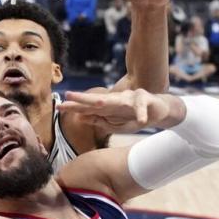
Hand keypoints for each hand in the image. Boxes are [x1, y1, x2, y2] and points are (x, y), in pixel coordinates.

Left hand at [57, 89, 177, 132]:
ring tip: (95, 103)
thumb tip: (80, 118)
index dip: (75, 107)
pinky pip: (143, 108)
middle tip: (68, 95)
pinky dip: (141, 114)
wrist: (158, 111)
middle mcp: (116, 101)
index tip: (59, 107)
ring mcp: (131, 99)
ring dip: (108, 101)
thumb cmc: (134, 116)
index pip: (89, 107)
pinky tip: (140, 120)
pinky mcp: (146, 101)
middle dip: (83, 99)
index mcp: (109, 108)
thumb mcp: (115, 123)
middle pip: (97, 100)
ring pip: (117, 100)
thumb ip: (99, 120)